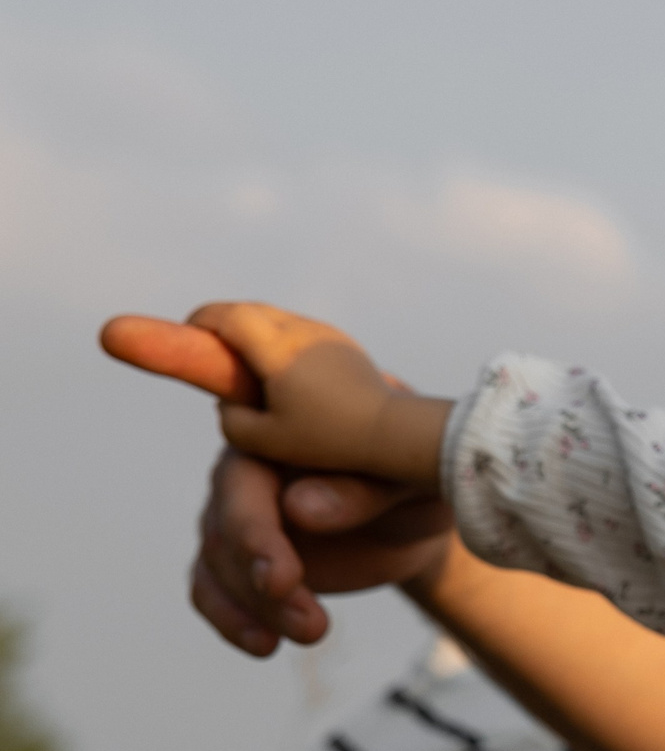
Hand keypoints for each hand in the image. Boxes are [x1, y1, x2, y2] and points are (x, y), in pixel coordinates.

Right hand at [101, 302, 450, 483]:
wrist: (396, 433)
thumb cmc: (328, 439)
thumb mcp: (262, 438)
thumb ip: (232, 419)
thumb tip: (231, 403)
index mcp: (277, 346)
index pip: (226, 316)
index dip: (198, 323)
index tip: (183, 335)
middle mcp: (303, 331)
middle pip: (249, 312)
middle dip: (221, 324)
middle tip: (198, 340)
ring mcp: (327, 336)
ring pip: (276, 321)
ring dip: (251, 333)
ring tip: (234, 359)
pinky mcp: (343, 349)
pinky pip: (298, 335)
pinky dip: (276, 344)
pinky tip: (275, 373)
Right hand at [193, 447, 455, 654]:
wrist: (414, 509)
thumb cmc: (411, 477)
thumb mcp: (406, 480)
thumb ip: (361, 489)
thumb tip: (299, 507)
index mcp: (274, 439)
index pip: (244, 485)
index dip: (256, 536)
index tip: (281, 580)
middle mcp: (241, 475)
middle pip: (225, 533)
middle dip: (261, 585)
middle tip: (310, 625)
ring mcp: (236, 519)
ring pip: (218, 568)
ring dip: (255, 610)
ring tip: (310, 633)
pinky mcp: (241, 559)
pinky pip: (215, 591)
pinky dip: (232, 620)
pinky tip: (264, 645)